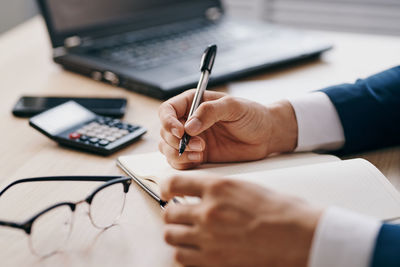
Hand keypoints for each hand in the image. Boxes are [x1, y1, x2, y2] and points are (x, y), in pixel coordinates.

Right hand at [158, 90, 297, 169]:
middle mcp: (188, 121)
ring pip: (168, 149)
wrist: (266, 135)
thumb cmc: (252, 115)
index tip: (179, 131)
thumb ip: (210, 112)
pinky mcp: (197, 155)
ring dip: (178, 154)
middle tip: (197, 144)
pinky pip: (179, 162)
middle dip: (175, 141)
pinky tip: (199, 159)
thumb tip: (189, 126)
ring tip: (199, 153)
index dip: (167, 121)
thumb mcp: (233, 107)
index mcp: (193, 103)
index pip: (167, 111)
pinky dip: (183, 163)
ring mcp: (192, 140)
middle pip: (164, 132)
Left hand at [161, 175, 322, 266]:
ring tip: (187, 233)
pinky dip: (184, 253)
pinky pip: (181, 257)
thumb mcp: (247, 188)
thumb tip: (203, 195)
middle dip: (173, 213)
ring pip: (171, 235)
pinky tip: (195, 249)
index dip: (166, 187)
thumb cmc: (282, 212)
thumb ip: (220, 191)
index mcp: (218, 188)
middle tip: (182, 215)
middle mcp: (208, 211)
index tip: (167, 191)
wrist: (300, 237)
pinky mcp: (212, 261)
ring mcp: (208, 238)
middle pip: (169, 212)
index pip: (175, 182)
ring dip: (176, 233)